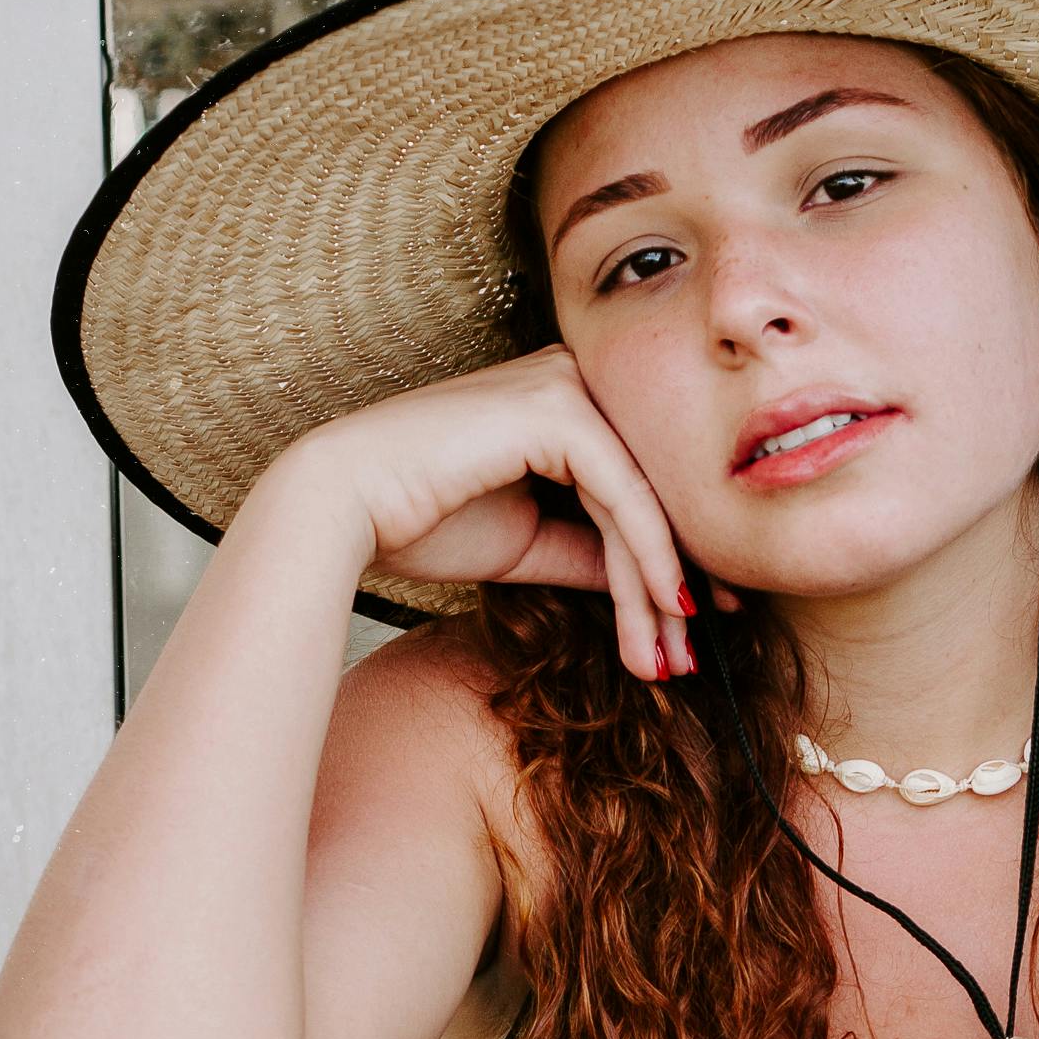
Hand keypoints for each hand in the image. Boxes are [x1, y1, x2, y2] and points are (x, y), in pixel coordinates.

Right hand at [264, 345, 703, 680]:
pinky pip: (623, 494)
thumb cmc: (420, 520)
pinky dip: (647, 558)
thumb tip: (666, 588)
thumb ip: (595, 551)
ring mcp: (564, 386)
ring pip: (640, 501)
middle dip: (670, 584)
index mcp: (563, 401)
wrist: (341, 508)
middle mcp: (571, 379)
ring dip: (657, 589)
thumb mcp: (532, 544)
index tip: (697, 624)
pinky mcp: (556, 410)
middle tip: (691, 659)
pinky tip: (664, 608)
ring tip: (670, 659)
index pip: (634, 487)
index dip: (669, 560)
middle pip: (645, 493)